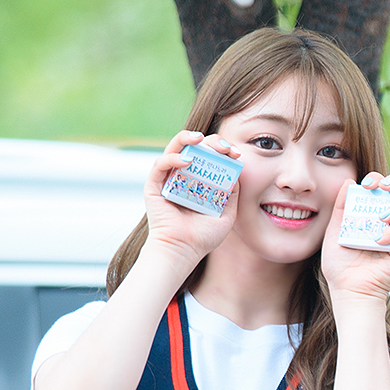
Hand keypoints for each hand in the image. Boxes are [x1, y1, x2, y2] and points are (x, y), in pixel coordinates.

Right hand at [143, 130, 240, 266]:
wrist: (184, 251)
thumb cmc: (203, 237)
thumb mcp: (227, 214)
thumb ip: (232, 195)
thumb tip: (236, 173)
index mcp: (198, 182)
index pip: (209, 157)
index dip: (222, 150)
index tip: (235, 153)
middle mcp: (182, 177)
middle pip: (194, 148)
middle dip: (210, 142)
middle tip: (223, 146)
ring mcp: (167, 180)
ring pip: (174, 149)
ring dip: (186, 138)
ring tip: (200, 138)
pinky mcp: (153, 186)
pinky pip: (160, 165)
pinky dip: (172, 158)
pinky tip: (186, 161)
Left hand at [321, 172, 389, 303]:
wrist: (346, 289)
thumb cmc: (340, 264)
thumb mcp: (335, 230)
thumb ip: (341, 207)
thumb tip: (350, 182)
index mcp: (378, 215)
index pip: (388, 189)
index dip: (381, 179)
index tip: (366, 183)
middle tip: (381, 187)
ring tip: (382, 217)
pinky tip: (378, 240)